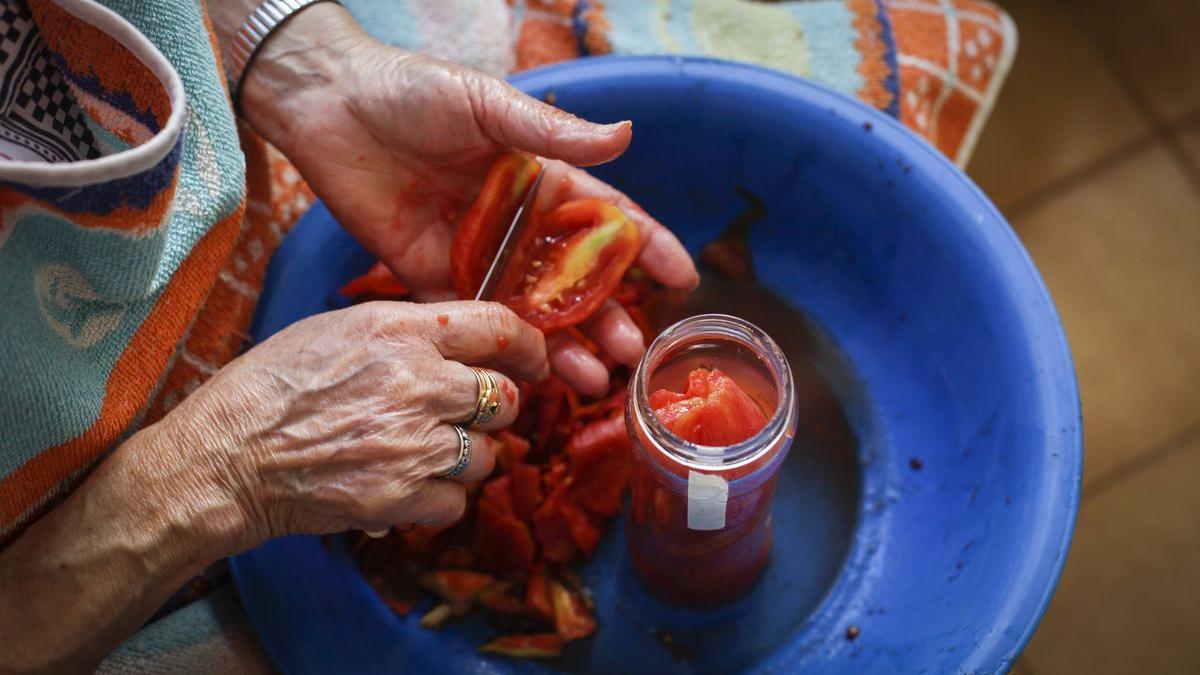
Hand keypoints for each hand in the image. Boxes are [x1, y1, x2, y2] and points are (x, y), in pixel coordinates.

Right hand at [162, 301, 545, 540]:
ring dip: (465, 458)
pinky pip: (457, 501)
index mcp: (399, 331)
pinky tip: (407, 487)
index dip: (528, 346)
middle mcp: (417, 383)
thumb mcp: (337, 330)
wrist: (222, 458)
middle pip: (504, 397)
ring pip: (487, 455)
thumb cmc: (269, 389)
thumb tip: (459, 341)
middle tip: (467, 417)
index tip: (532, 361)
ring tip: (424, 455)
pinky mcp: (401, 496)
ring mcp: (412, 443)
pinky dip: (440, 500)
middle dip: (494, 409)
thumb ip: (404, 332)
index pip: (499, 326)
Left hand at [237, 3, 697, 395]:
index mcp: (540, 177)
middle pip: (573, 278)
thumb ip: (553, 131)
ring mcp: (476, 253)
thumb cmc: (414, 91)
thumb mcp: (488, 104)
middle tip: (634, 351)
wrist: (330, 106)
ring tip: (595, 379)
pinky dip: (502, 347)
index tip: (681, 278)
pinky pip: (474, 317)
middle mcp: (515, 222)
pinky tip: (530, 374)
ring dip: (564, 344)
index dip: (645, 246)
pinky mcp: (430, 274)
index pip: (605, 217)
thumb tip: (626, 134)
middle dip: (607, 315)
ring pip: (530, 309)